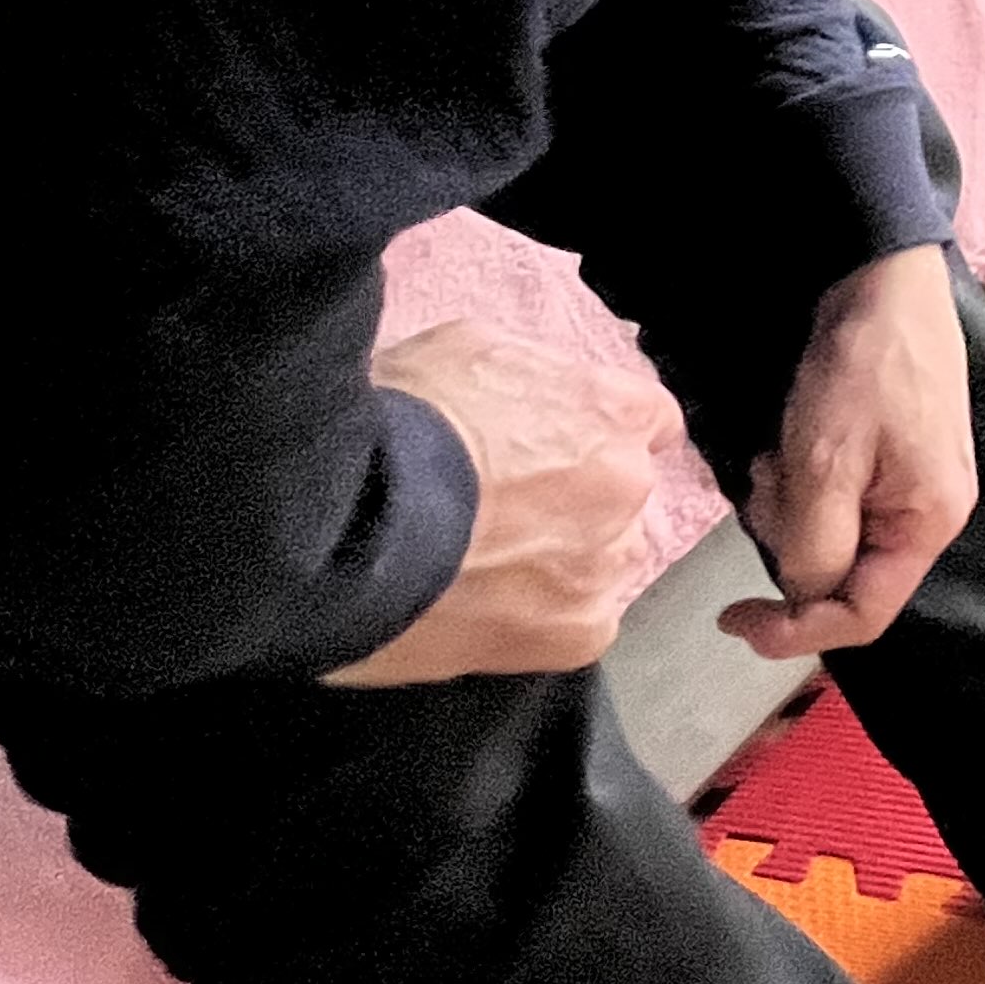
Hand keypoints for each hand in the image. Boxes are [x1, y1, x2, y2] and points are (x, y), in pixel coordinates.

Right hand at [326, 323, 672, 684]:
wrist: (339, 524)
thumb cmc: (393, 426)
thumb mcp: (464, 350)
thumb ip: (525, 377)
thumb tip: (525, 397)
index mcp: (612, 410)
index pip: (645, 420)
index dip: (596, 434)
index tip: (563, 449)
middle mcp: (628, 486)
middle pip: (619, 496)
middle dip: (571, 501)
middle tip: (497, 510)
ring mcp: (604, 564)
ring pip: (599, 563)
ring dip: (556, 563)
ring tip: (476, 566)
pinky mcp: (574, 633)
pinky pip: (577, 625)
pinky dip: (537, 620)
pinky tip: (482, 607)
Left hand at [721, 245, 976, 658]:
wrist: (885, 280)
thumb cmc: (865, 368)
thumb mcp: (826, 462)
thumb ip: (815, 544)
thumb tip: (804, 594)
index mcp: (926, 524)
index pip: (864, 614)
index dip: (796, 631)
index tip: (734, 619)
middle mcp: (927, 513)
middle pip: (843, 571)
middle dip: (791, 535)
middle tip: (766, 478)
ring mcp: (909, 483)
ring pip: (831, 533)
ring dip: (790, 501)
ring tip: (780, 448)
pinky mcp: (889, 456)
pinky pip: (836, 497)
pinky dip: (803, 478)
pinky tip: (793, 436)